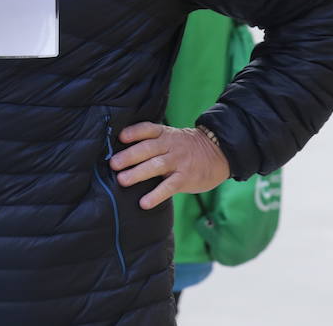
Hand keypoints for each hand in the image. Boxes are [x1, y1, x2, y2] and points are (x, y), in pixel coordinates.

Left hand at [110, 122, 230, 210]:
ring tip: (122, 180)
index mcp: (165, 134)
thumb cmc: (187, 147)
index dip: (134, 132)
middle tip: (113, 164)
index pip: (148, 129)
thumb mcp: (172, 137)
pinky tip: (144, 203)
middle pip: (147, 148)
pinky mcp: (185, 178)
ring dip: (137, 173)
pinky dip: (156, 195)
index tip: (120, 137)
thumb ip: (154, 142)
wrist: (219, 152)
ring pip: (156, 166)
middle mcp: (171, 146)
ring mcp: (178, 162)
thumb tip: (125, 153)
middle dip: (129, 156)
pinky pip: (169, 187)